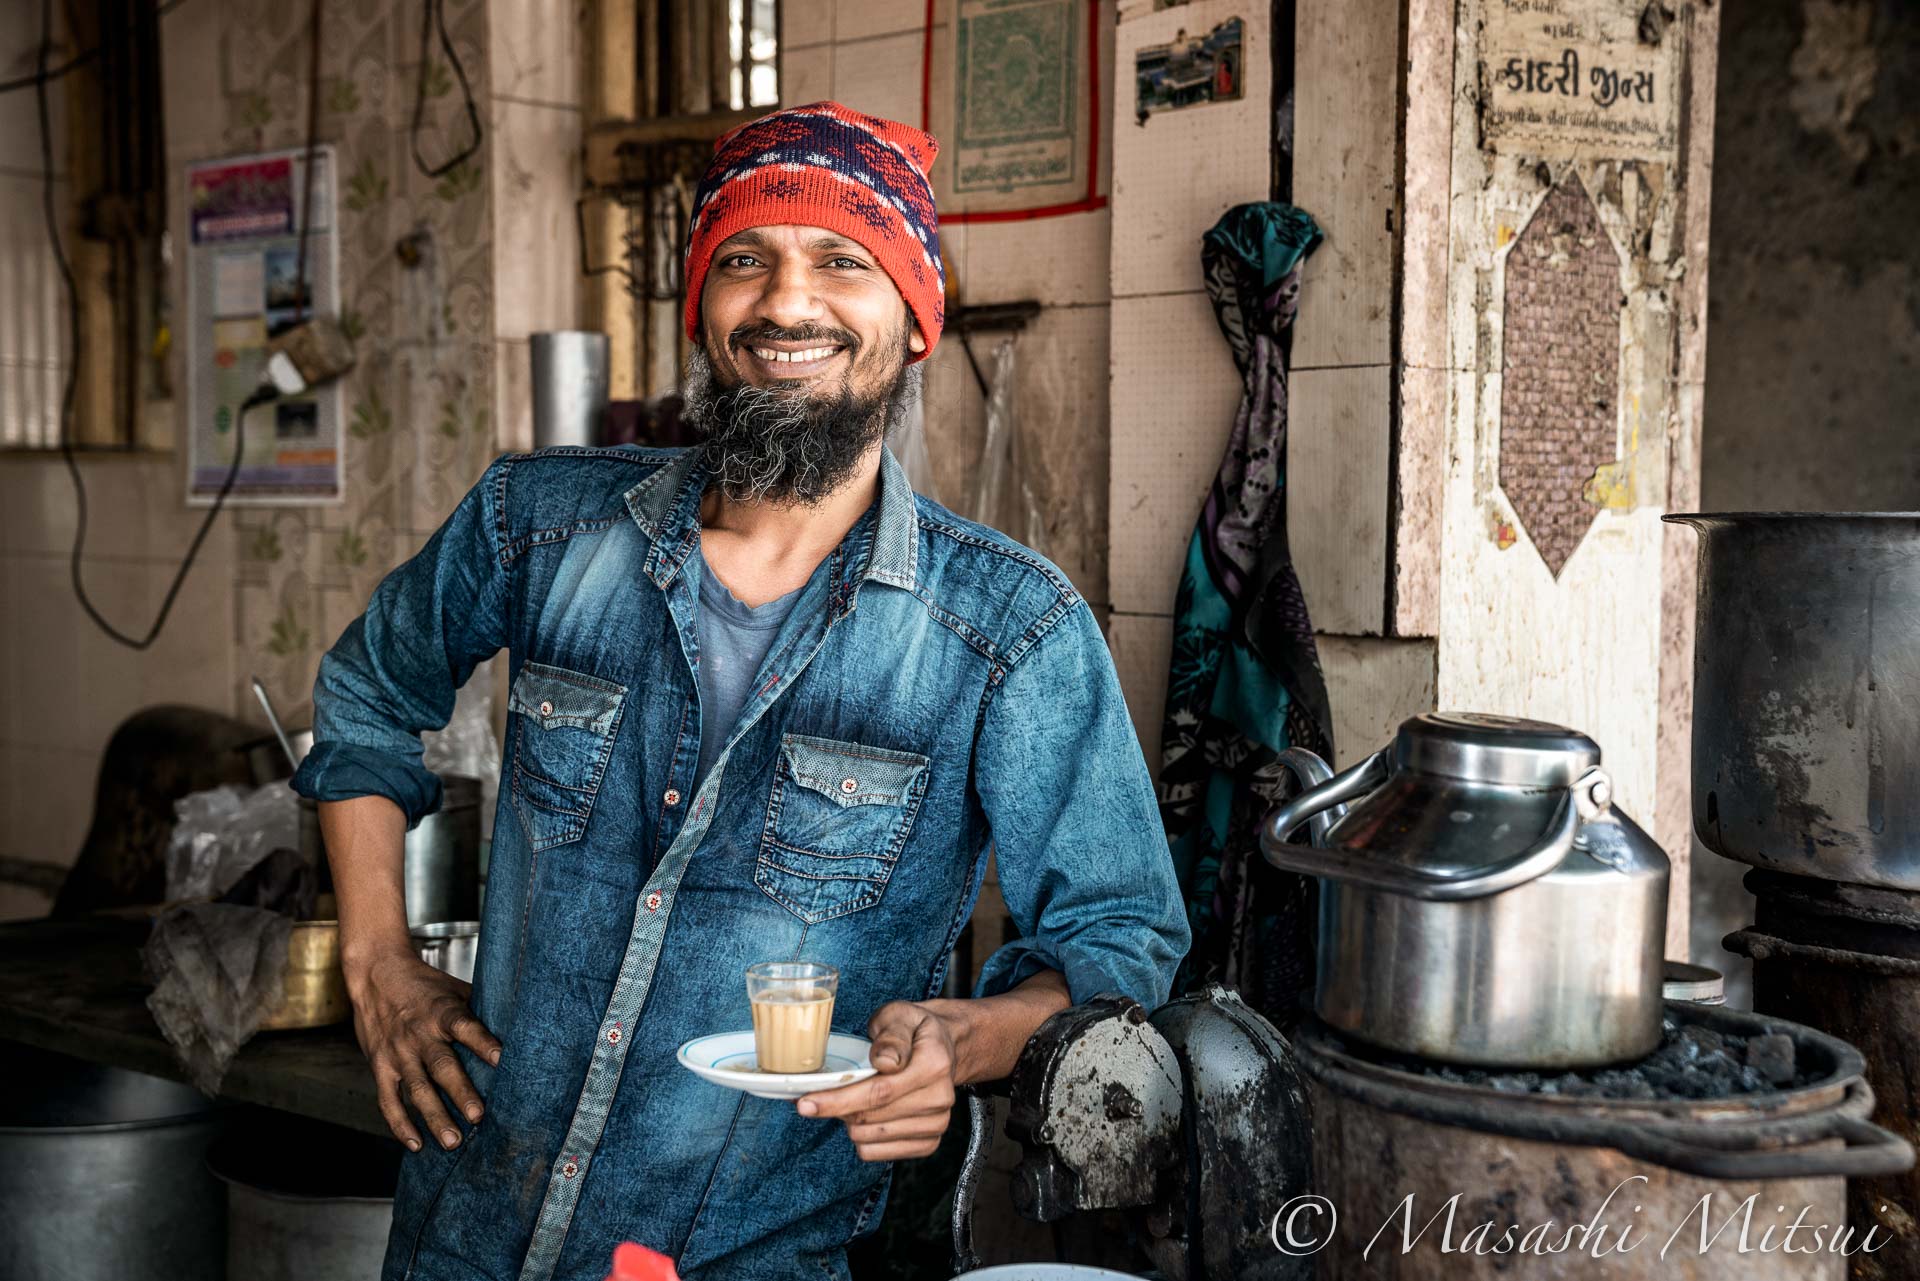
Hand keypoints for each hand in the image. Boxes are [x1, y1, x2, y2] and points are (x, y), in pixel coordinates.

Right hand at [344, 948, 501, 1152]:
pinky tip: (416, 1144)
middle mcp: (420, 1034)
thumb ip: (480, 1009)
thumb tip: (519, 1024)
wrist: (375, 975)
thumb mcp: (454, 989)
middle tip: (478, 1117)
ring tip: (452, 1141)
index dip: (483, 1042)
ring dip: (434, 1117)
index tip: (502, 1059)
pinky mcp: (380, 1067)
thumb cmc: (424, 985)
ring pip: (417, 1089)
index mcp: (442, 1011)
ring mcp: (398, 1053)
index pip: (465, 1026)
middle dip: (461, 1093)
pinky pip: (388, 1100)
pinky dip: (401, 1124)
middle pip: (442, 1066)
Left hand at [795, 1001, 958, 1160]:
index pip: (879, 1091)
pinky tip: (865, 1115)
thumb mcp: (899, 1015)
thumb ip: (891, 1035)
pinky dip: (861, 1136)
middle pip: (870, 1118)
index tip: (806, 1102)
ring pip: (868, 1138)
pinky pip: (876, 1153)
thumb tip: (884, 1061)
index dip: (838, 1100)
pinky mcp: (928, 1143)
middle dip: (836, 1108)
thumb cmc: (912, 1029)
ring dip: (849, 1121)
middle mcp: (940, 1098)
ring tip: (851, 1098)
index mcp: (934, 1064)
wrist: (943, 1048)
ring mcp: (936, 1124)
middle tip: (819, 1094)